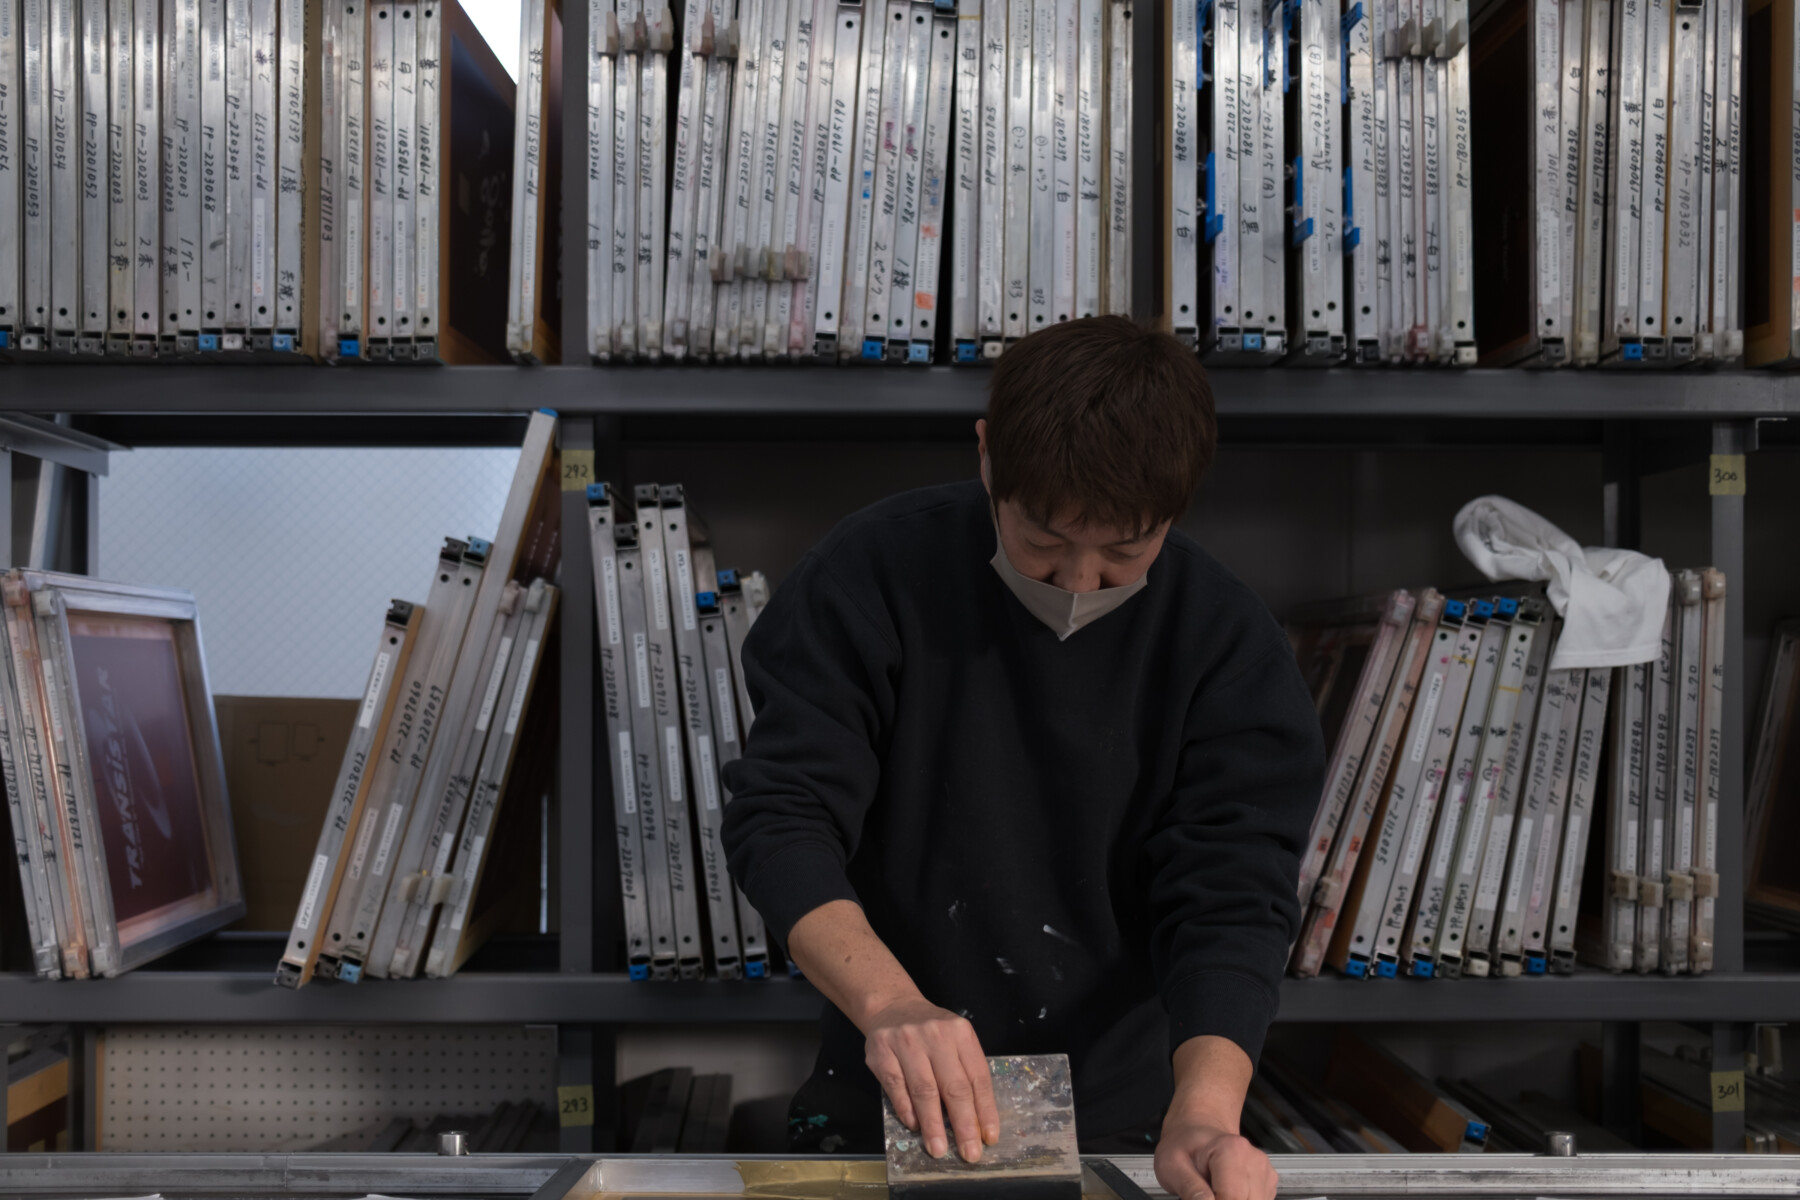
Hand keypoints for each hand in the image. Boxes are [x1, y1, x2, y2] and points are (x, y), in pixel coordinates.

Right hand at [863, 996, 999, 1162]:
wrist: (892, 1006)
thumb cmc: (931, 1032)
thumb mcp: (955, 1040)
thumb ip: (964, 1073)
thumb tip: (975, 1122)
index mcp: (961, 1033)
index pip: (977, 1077)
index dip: (985, 1110)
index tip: (989, 1138)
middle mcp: (936, 1035)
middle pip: (954, 1087)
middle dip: (963, 1125)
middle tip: (969, 1153)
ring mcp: (906, 1042)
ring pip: (924, 1090)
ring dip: (933, 1124)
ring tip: (939, 1148)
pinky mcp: (882, 1052)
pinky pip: (896, 1086)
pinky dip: (906, 1110)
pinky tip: (914, 1126)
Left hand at [1154, 1109, 1276, 1199]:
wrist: (1195, 1134)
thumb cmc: (1184, 1146)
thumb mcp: (1172, 1165)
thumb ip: (1190, 1188)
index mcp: (1232, 1150)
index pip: (1232, 1198)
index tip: (1203, 1198)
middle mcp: (1255, 1161)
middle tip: (1205, 1194)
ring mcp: (1264, 1172)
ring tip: (1213, 1191)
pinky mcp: (1268, 1184)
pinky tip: (1225, 1193)